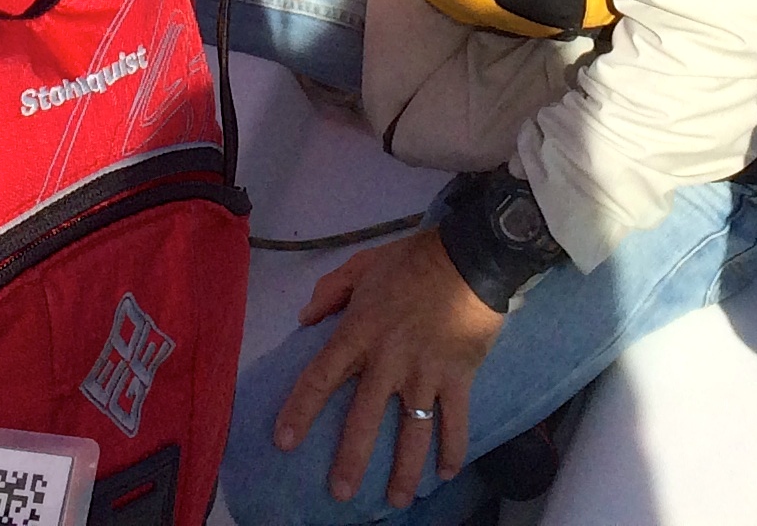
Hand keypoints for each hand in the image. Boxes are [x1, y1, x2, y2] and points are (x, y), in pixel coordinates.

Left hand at [272, 227, 506, 508]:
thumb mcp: (364, 264)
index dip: (300, 411)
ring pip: (413, 432)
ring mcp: (425, 373)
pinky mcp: (459, 377)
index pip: (321, 376)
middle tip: (340, 493)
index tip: (284, 442)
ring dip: (405, 471)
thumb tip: (304, 320)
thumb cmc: (413, 260)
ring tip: (396, 500)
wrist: (471, 256)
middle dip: (352, 459)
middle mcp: (389, 360)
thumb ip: (331, 291)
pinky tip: (445, 474)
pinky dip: (452, 450)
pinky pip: (455, 421)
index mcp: (359, 331)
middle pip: (365, 418)